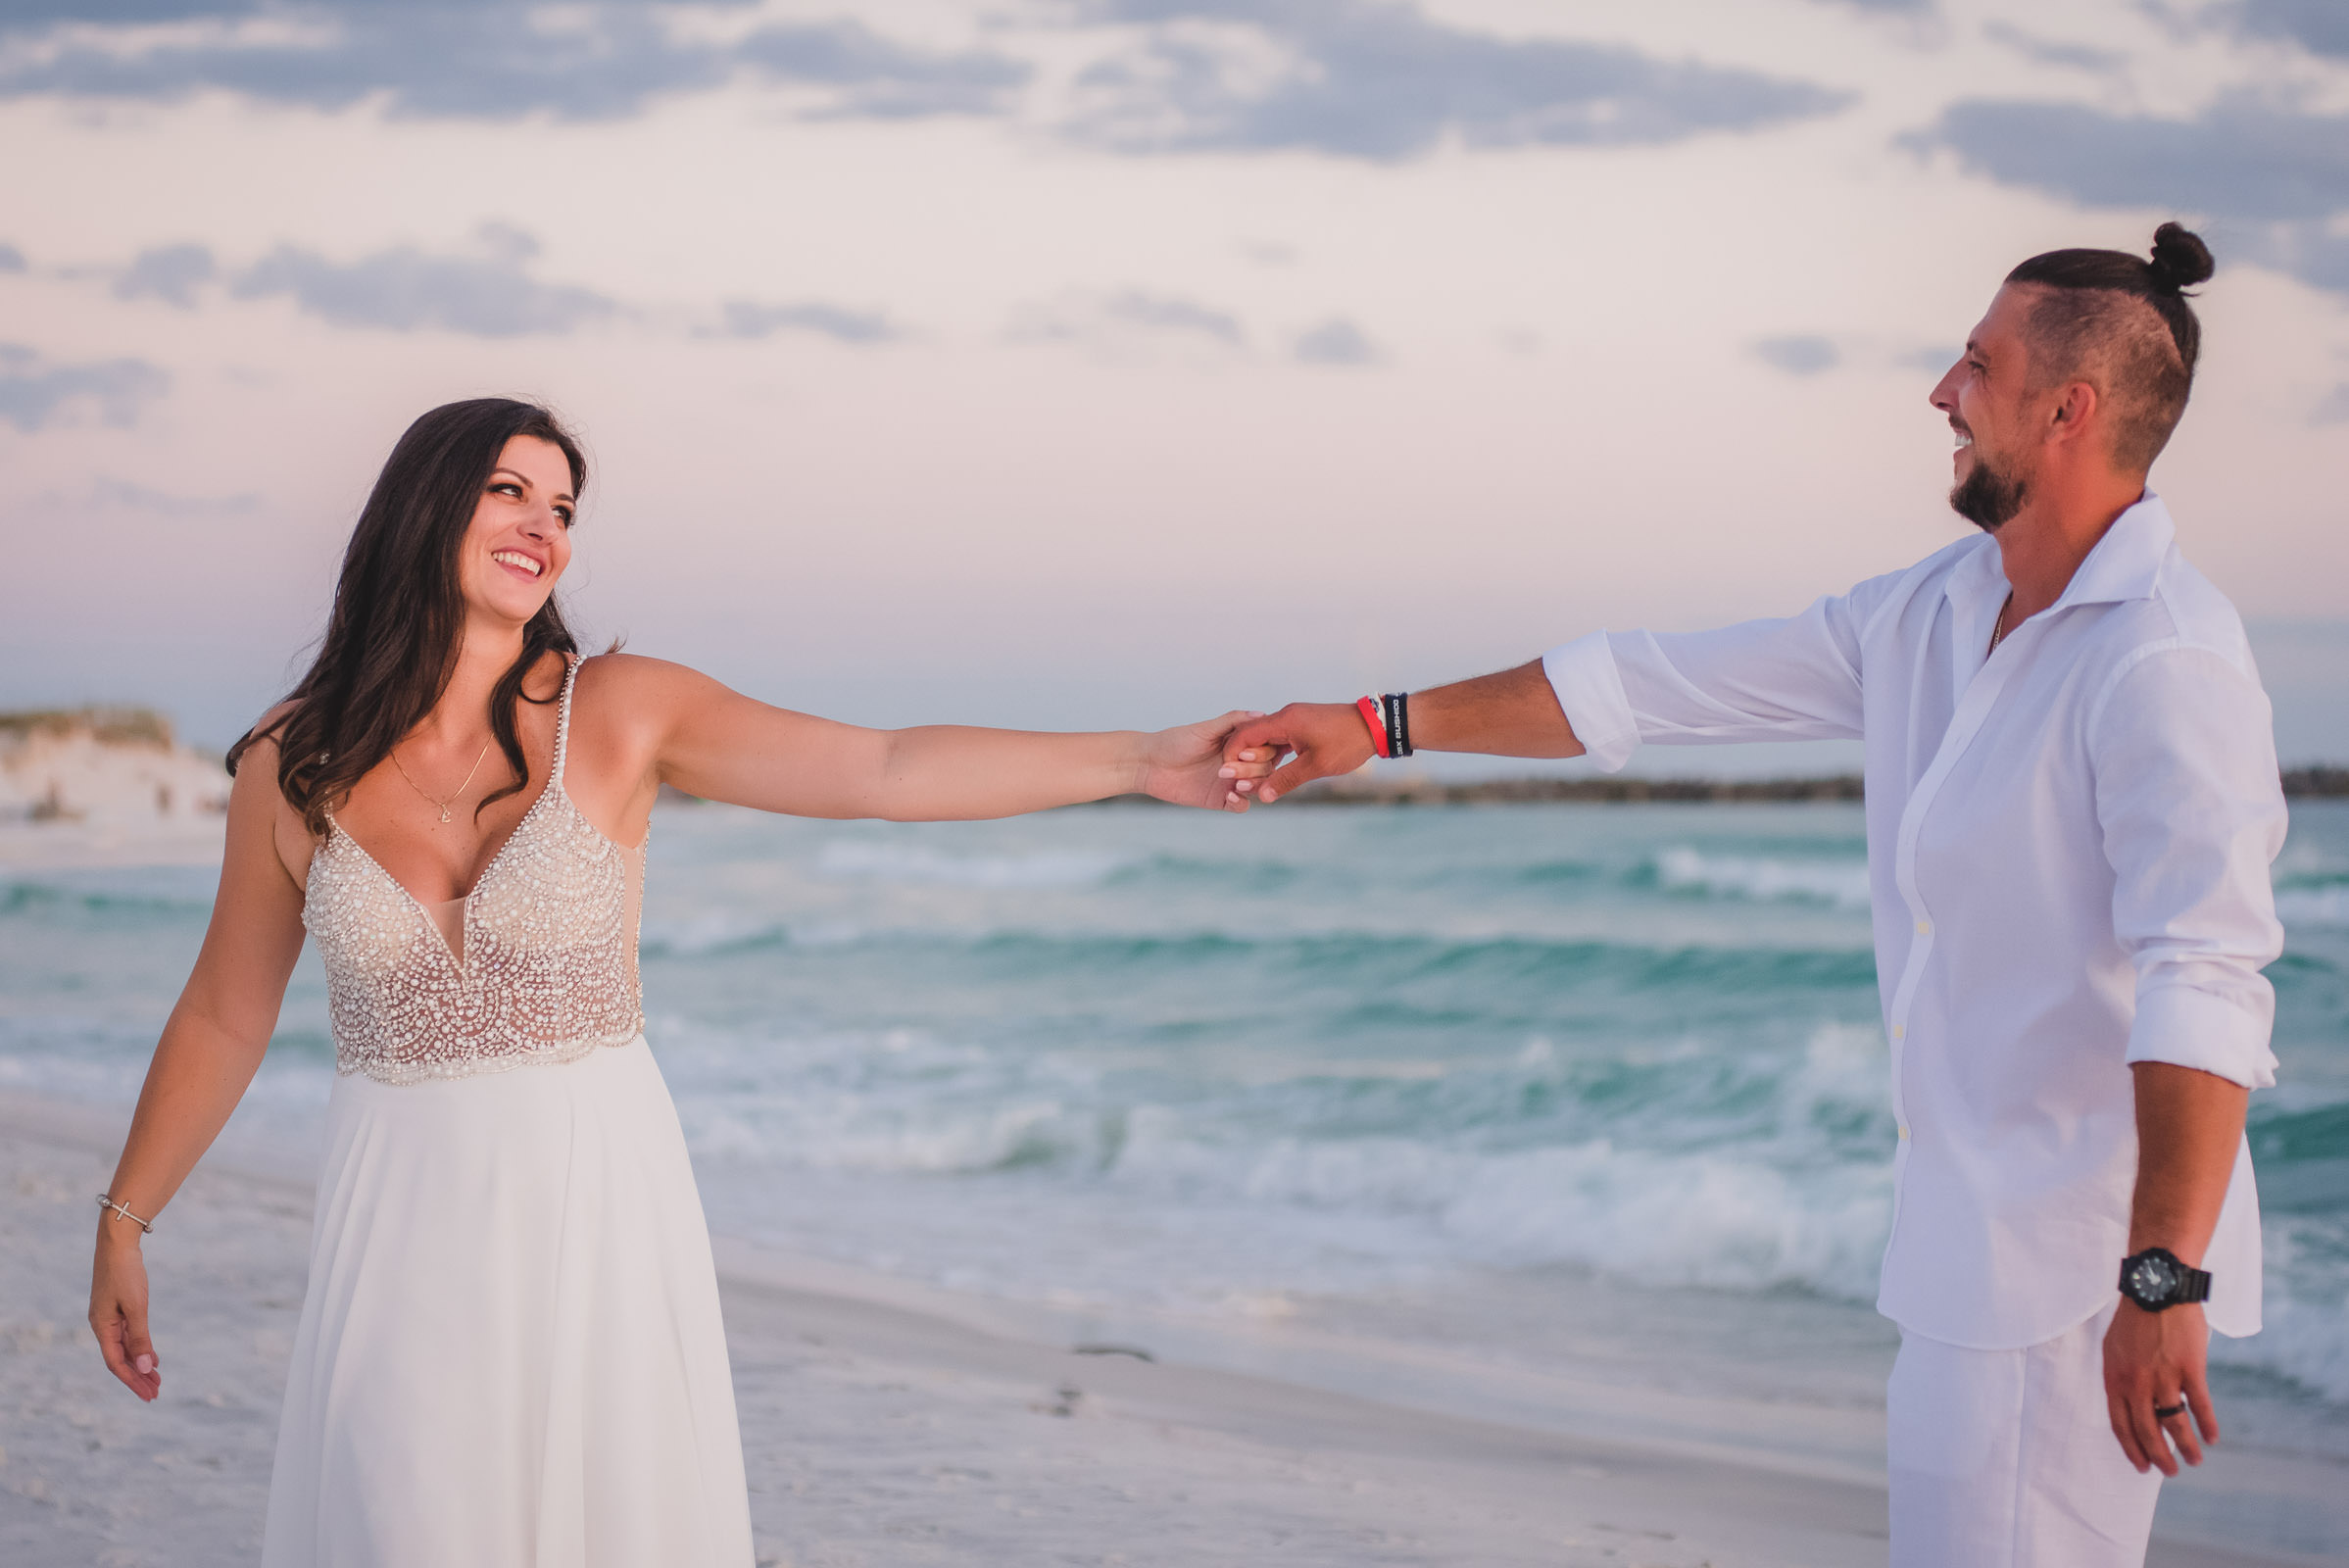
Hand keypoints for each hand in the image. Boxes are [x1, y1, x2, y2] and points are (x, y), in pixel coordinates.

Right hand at [90, 1226, 160, 1401]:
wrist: (118, 1244)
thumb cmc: (126, 1273)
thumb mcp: (136, 1306)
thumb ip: (140, 1337)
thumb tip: (143, 1367)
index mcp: (102, 1327)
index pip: (116, 1363)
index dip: (132, 1380)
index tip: (149, 1394)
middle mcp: (102, 1326)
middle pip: (120, 1359)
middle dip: (137, 1377)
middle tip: (156, 1393)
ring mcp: (109, 1317)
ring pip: (125, 1348)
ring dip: (140, 1364)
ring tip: (156, 1380)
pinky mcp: (117, 1309)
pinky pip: (128, 1335)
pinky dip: (140, 1348)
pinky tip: (151, 1357)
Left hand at [1140, 711, 1275, 810]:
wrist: (1149, 764)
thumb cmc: (1174, 742)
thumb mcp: (1205, 729)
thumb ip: (1233, 721)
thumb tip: (1262, 714)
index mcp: (1238, 742)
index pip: (1267, 746)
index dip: (1264, 749)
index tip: (1247, 750)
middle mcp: (1239, 761)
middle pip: (1266, 768)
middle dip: (1254, 768)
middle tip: (1231, 767)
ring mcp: (1231, 781)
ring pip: (1258, 787)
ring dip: (1252, 785)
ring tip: (1235, 783)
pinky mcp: (1221, 799)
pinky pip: (1242, 805)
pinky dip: (1241, 802)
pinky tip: (1231, 796)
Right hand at [1218, 702, 1376, 802]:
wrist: (1375, 726)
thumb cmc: (1346, 743)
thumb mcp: (1315, 766)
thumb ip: (1285, 780)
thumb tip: (1261, 797)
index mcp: (1285, 720)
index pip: (1245, 734)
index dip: (1232, 755)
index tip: (1227, 775)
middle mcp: (1286, 716)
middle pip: (1252, 737)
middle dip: (1242, 761)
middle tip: (1236, 783)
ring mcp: (1294, 720)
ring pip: (1265, 740)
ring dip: (1258, 760)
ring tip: (1252, 782)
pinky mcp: (1303, 726)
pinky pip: (1279, 740)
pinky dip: (1272, 755)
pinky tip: (1270, 772)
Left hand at [2103, 1299, 2214, 1474]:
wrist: (2157, 1288)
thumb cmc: (2134, 1319)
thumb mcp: (2114, 1349)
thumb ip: (2120, 1378)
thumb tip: (2127, 1408)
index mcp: (2114, 1377)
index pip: (2120, 1424)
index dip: (2131, 1448)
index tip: (2141, 1466)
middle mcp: (2136, 1381)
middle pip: (2146, 1429)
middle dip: (2158, 1456)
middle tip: (2169, 1471)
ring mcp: (2163, 1375)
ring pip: (2175, 1423)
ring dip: (2186, 1446)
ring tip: (2194, 1461)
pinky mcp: (2190, 1368)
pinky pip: (2200, 1405)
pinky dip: (2207, 1425)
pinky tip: (2212, 1438)